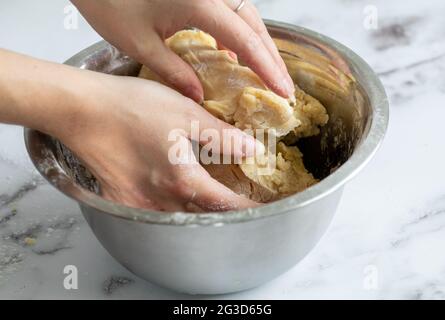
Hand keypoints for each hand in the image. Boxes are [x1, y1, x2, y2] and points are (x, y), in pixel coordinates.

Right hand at [56, 73, 259, 211]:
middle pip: (204, 214)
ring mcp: (139, 203)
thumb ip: (222, 137)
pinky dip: (169, 208)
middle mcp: (162, 199)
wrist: (80, 109)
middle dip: (226, 210)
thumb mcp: (186, 114)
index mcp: (183, 180)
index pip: (226, 204)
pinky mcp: (121, 199)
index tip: (264, 208)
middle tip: (241, 199)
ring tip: (212, 196)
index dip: (249, 207)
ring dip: (199, 210)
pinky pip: (151, 213)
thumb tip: (252, 149)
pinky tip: (173, 194)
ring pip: (179, 216)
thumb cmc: (130, 107)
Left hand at [71, 0, 294, 101]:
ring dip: (259, 44)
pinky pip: (231, 10)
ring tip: (267, 73)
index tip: (282, 91)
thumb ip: (174, 71)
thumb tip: (198, 97)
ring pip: (247, 15)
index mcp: (199, 3)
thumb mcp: (139, 43)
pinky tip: (236, 53)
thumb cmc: (108, 1)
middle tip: (283, 86)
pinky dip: (240, 33)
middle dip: (271, 57)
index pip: (245, 41)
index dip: (267, 69)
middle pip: (254, 24)